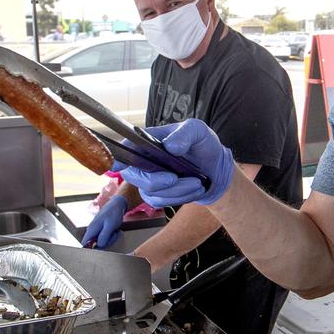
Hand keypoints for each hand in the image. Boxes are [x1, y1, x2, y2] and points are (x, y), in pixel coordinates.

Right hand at [83, 195, 127, 248]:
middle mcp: (92, 231)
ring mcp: (96, 231)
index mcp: (91, 229)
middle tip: (114, 234)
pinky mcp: (101, 231)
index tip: (102, 247)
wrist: (117, 204)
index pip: (85, 244)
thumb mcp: (110, 226)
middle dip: (107, 242)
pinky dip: (111, 237)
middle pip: (95, 245)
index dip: (91, 249)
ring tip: (115, 231)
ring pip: (102, 242)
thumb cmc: (113, 213)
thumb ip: (104, 236)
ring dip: (110, 239)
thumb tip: (99, 246)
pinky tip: (115, 231)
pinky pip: (105, 238)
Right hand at [113, 120, 233, 207]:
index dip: (118, 156)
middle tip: (176, 177)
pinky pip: (160, 202)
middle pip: (133, 175)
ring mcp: (148, 179)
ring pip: (149, 192)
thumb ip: (185, 134)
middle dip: (155, 180)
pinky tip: (194, 189)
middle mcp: (144, 160)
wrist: (216, 169)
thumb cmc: (202, 146)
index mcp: (148, 141)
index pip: (127, 147)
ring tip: (197, 182)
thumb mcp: (198, 131)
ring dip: (176, 190)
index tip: (117, 165)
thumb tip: (170, 146)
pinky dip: (180, 197)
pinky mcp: (156, 194)